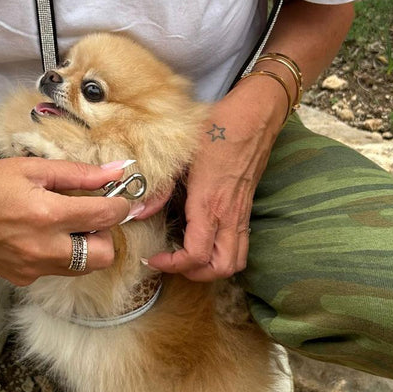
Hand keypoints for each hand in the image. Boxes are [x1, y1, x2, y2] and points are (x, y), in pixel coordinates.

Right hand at [0, 153, 134, 284]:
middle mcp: (43, 248)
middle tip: (90, 216)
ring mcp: (32, 268)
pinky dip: (58, 255)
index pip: (106, 217)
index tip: (118, 198)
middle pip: (104, 255)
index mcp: (47, 215)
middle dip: (105, 235)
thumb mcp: (32, 169)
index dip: (119, 205)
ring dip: (84, 247)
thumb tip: (114, 173)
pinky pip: (56, 271)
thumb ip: (77, 174)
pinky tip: (39, 236)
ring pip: (82, 267)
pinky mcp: (21, 278)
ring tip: (65, 225)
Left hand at [145, 81, 285, 280]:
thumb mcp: (181, 155)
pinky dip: (223, 254)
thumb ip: (159, 188)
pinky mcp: (246, 209)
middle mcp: (228, 215)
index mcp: (209, 204)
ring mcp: (241, 214)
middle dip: (195, 274)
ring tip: (188, 258)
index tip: (154, 258)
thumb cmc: (218, 129)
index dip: (173, 265)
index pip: (196, 255)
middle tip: (172, 263)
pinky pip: (240, 245)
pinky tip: (203, 240)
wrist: (255, 116)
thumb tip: (137, 211)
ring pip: (235, 261)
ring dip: (212, 268)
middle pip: (220, 268)